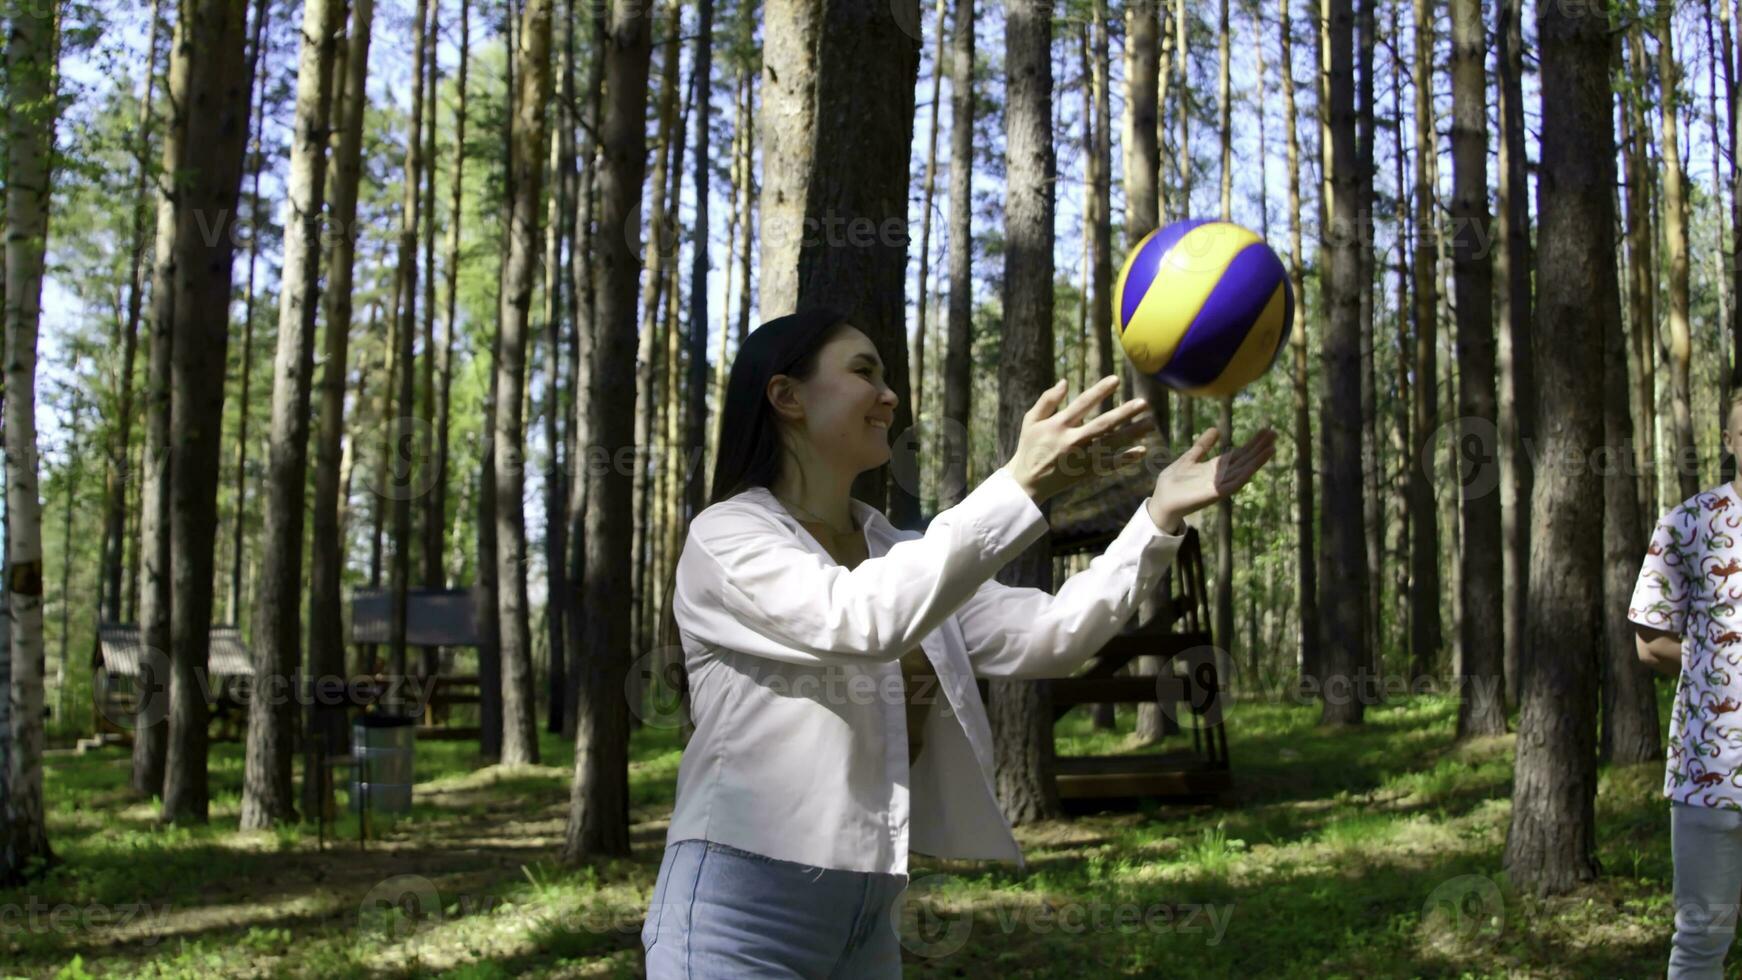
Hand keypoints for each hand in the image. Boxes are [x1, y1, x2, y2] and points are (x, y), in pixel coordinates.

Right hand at [1003, 375, 1156, 504]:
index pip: (1082, 404)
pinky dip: (1126, 458)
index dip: (1099, 391)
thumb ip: (1047, 400)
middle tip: (1144, 403)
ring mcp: (1081, 458)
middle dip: (1124, 413)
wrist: (1027, 482)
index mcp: (1058, 425)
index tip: (1116, 379)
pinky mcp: (1086, 472)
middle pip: (1103, 424)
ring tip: (1151, 423)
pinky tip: (1142, 451)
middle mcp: (1072, 441)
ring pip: (1111, 443)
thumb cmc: (1029, 446)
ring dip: (1132, 433)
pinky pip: (1110, 464)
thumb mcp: (1031, 420)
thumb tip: (1064, 382)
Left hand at [1147, 426, 1276, 532]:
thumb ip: (1202, 446)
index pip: (1239, 453)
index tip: (1265, 431)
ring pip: (1243, 470)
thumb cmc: (1173, 482)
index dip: (1252, 443)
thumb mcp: (1189, 458)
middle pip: (1244, 459)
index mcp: (1216, 468)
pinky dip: (1245, 474)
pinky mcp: (1215, 493)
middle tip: (1274, 433)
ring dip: (1257, 460)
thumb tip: (1216, 429)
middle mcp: (1221, 476)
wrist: (1162, 501)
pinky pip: (1233, 483)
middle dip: (1259, 447)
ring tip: (1271, 447)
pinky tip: (1254, 465)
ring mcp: (1220, 485)